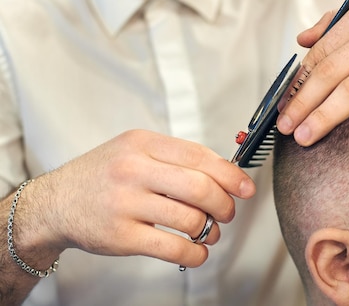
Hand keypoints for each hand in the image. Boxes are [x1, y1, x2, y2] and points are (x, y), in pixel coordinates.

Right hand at [23, 130, 255, 268]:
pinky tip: (197, 250)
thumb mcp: (134, 150)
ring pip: (191, 219)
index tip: (246, 188)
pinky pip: (173, 248)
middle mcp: (133, 170)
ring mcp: (126, 204)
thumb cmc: (103, 175)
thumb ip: (174, 158)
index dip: (231, 174)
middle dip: (225, 204)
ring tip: (209, 231)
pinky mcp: (121, 237)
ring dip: (211, 230)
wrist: (54, 203)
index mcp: (142, 144)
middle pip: (201, 187)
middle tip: (228, 212)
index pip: (200, 156)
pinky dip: (195, 252)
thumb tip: (225, 174)